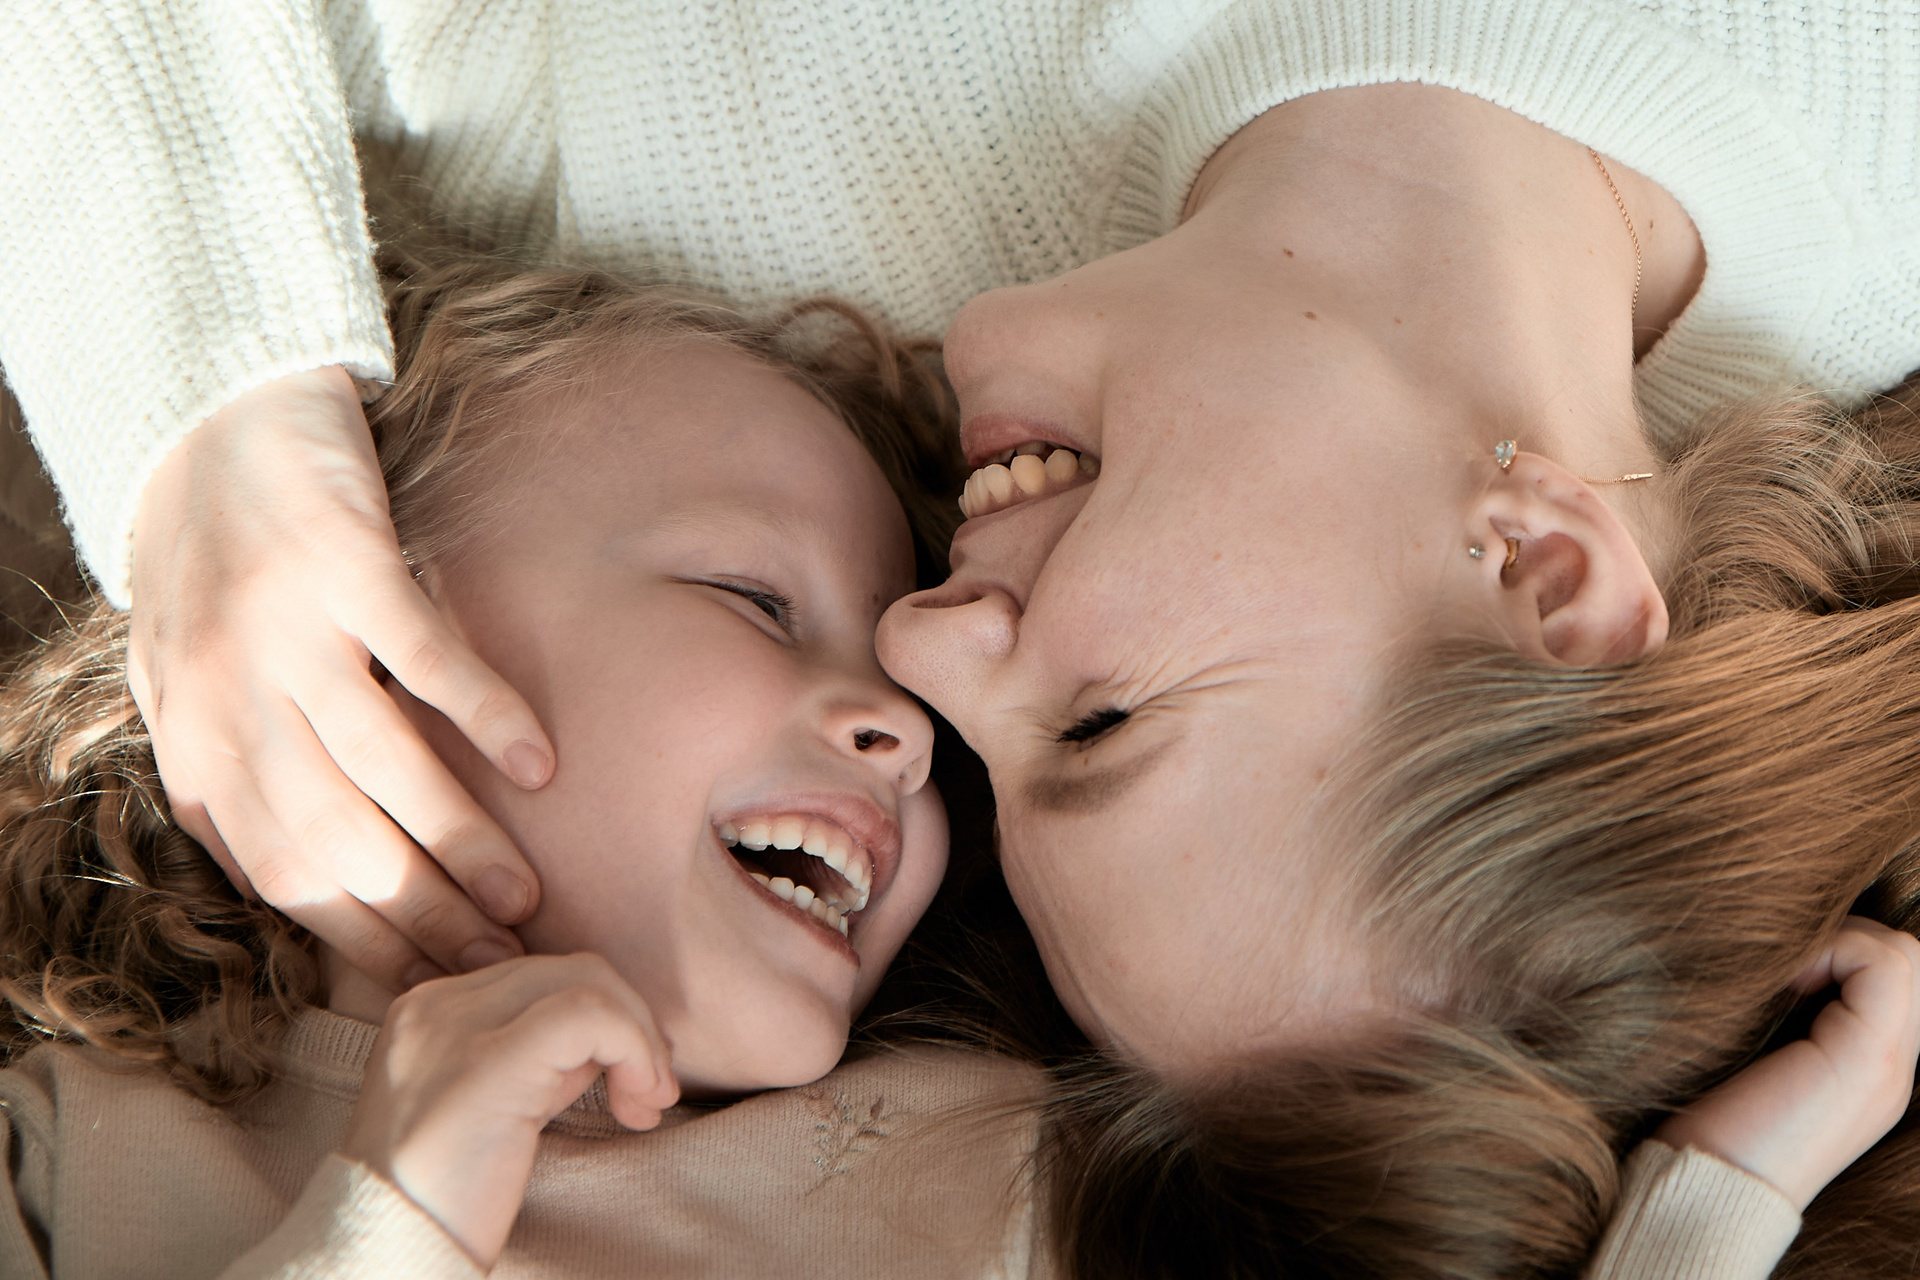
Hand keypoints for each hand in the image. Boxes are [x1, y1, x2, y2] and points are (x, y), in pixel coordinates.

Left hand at [128, 366, 553, 987]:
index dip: (366, 943)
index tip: (440, 988)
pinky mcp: (339, 564)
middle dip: (421, 917)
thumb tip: (308, 873)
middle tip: (500, 965)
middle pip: (337, 842)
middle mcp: (233, 702)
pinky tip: (540, 765)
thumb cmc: (212, 562)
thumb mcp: (193, 684)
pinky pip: (421, 658)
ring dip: (458, 841)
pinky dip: (484, 714)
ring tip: (524, 898)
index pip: (288, 877)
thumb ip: (239, 772)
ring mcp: (285, 633)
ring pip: (380, 768)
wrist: (199, 419)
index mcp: (198, 745)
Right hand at [342, 953, 678, 1266]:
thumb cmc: (449, 1196)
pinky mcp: (485, 1064)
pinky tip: (637, 1104)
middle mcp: (435, 1004)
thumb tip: (617, 1034)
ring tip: (646, 1106)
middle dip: (633, 1025)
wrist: (388, 1254)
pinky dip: (633, 1049)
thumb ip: (544, 1056)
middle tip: (650, 1096)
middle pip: (574, 969)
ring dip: (641, 1040)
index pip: (548, 974)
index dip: (607, 1018)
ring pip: (588, 982)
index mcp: (432, 1007)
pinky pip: (588, 1016)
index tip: (632, 1081)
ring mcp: (454, 1028)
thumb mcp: (498, 1103)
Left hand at [1656, 916, 1919, 1208]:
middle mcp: (1891, 1067)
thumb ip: (1783, 1012)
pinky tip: (1785, 981)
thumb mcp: (1756, 1052)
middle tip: (1783, 963)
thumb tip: (1773, 951)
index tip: (1777, 969)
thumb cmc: (1711, 1119)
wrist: (1709, 1182)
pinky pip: (1885, 963)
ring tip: (1785, 972)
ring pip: (1902, 954)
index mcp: (1867, 1067)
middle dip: (1841, 937)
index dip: (1835, 949)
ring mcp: (1888, 1064)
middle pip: (1903, 958)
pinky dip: (1833, 949)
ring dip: (1838, 941)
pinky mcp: (1869, 1058)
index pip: (1886, 976)